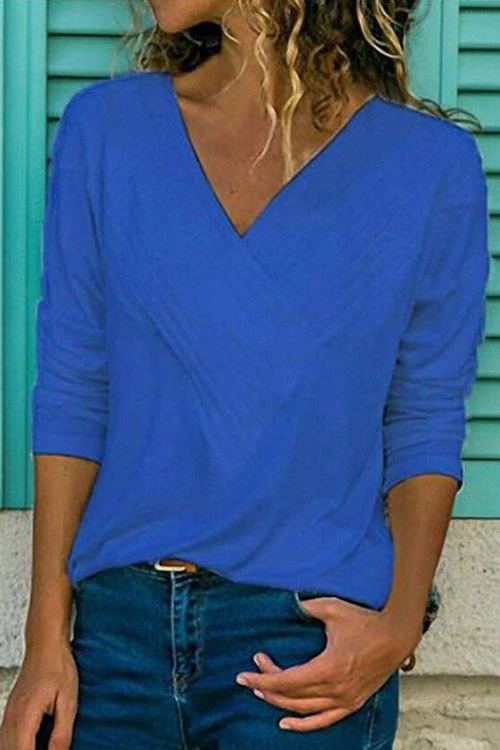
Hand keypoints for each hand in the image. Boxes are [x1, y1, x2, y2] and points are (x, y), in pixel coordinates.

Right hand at [0, 639, 77, 749]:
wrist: (45, 645)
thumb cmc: (58, 667)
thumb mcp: (69, 701)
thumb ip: (62, 733)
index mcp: (25, 716)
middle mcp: (11, 718)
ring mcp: (8, 714)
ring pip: (4, 745)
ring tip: (40, 746)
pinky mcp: (11, 712)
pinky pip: (6, 737)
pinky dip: (15, 745)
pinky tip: (30, 744)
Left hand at [235, 596, 418, 731]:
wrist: (396, 636)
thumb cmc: (365, 621)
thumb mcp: (333, 609)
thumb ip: (307, 607)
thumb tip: (287, 603)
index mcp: (328, 668)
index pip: (286, 681)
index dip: (261, 679)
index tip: (243, 675)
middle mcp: (335, 689)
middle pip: (290, 696)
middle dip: (267, 686)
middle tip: (253, 673)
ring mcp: (344, 700)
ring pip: (303, 710)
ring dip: (279, 703)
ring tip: (262, 692)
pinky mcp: (352, 703)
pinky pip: (323, 720)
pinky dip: (303, 725)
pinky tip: (285, 723)